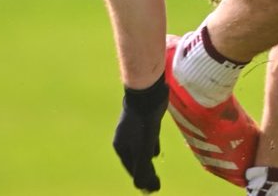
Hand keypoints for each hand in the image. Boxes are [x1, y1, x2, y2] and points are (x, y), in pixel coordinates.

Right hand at [113, 75, 167, 191]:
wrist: (147, 92)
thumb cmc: (143, 122)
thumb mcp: (144, 148)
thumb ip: (144, 168)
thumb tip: (145, 189)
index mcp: (121, 146)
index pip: (132, 169)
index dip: (142, 180)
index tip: (152, 188)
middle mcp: (125, 139)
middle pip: (135, 160)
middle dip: (143, 172)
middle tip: (153, 184)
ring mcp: (134, 129)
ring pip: (141, 150)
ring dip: (147, 161)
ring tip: (153, 170)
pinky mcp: (144, 121)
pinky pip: (147, 139)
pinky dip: (151, 148)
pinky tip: (156, 152)